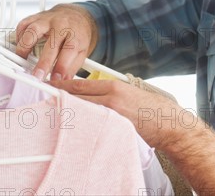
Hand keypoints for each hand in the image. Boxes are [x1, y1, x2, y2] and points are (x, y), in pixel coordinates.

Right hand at [15, 4, 97, 80]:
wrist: (76, 16)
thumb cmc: (78, 35)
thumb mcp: (82, 51)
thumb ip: (72, 67)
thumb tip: (62, 81)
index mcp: (75, 34)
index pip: (69, 50)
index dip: (61, 66)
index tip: (56, 79)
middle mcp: (61, 25)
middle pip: (51, 44)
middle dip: (43, 62)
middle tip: (37, 76)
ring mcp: (47, 20)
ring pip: (33, 30)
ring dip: (25, 47)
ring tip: (22, 60)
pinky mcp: (35, 17)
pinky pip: (23, 25)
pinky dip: (18, 37)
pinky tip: (20, 47)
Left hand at [49, 79, 191, 148]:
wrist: (169, 124)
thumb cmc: (153, 108)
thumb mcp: (131, 91)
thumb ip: (111, 91)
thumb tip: (92, 93)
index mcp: (114, 87)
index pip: (80, 85)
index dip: (62, 85)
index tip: (51, 85)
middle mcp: (110, 99)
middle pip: (75, 98)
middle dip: (59, 98)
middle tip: (46, 98)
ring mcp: (111, 116)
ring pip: (81, 112)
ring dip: (68, 111)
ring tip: (56, 112)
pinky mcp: (114, 129)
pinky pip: (92, 126)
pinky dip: (82, 125)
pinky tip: (74, 126)